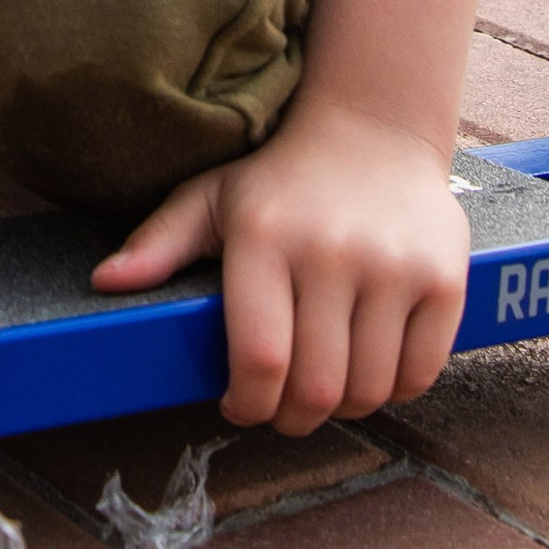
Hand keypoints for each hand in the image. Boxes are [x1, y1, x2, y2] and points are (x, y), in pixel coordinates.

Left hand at [95, 101, 469, 434]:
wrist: (375, 130)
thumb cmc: (280, 180)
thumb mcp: (211, 198)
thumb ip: (158, 243)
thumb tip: (104, 283)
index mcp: (264, 237)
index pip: (259, 358)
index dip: (248, 404)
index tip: (239, 406)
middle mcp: (332, 251)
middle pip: (317, 388)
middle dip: (292, 417)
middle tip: (283, 410)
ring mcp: (395, 267)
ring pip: (370, 389)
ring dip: (344, 409)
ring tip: (326, 388)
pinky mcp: (444, 279)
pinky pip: (420, 372)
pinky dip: (394, 389)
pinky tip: (371, 369)